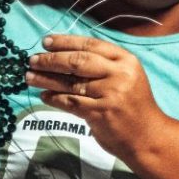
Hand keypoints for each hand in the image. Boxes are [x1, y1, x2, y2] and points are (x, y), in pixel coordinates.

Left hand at [25, 34, 168, 157]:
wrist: (148, 137)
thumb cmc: (133, 105)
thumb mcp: (127, 77)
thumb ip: (104, 64)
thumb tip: (66, 54)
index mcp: (126, 60)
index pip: (90, 45)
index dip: (65, 42)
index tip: (46, 41)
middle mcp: (119, 74)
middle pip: (78, 61)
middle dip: (51, 59)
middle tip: (32, 60)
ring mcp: (110, 94)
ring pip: (70, 82)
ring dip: (46, 79)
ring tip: (29, 76)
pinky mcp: (100, 113)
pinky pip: (71, 102)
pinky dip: (54, 98)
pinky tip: (44, 95)